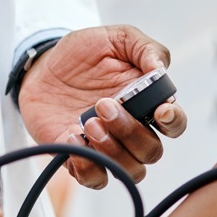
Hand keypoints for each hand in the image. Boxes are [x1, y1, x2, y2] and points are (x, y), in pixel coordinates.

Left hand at [18, 26, 186, 187]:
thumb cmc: (82, 53)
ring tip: (88, 123)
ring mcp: (107, 146)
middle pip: (151, 151)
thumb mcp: (116, 38)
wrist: (41, 66)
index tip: (160, 111)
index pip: (175, 123)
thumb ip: (145, 49)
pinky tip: (72, 138)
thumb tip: (161, 70)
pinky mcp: (80, 156)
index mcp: (147, 103)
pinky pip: (94, 178)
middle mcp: (131, 129)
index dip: (173, 122)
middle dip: (131, 132)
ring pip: (129, 170)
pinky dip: (87, 166)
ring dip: (112, 151)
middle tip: (103, 105)